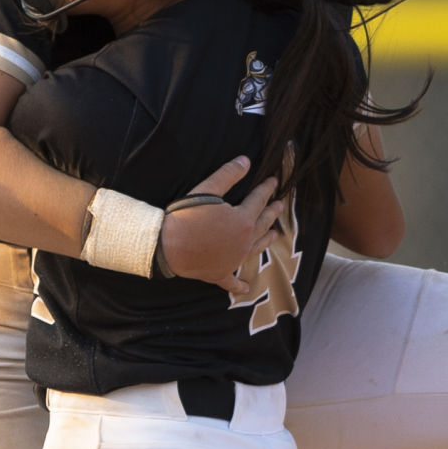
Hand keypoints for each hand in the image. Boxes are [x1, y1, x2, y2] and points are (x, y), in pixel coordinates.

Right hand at [157, 157, 280, 293]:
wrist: (167, 247)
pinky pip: (232, 281)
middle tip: (280, 205)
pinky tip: (246, 288)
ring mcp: (234, 259)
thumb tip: (246, 160)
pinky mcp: (220, 273)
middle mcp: (244, 241)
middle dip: (272, 212)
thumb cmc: (187, 217)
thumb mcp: (207, 189)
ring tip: (276, 235)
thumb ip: (228, 174)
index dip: (267, 189)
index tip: (274, 181)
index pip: (259, 200)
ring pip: (256, 248)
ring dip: (267, 240)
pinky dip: (240, 285)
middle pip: (262, 223)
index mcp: (243, 220)